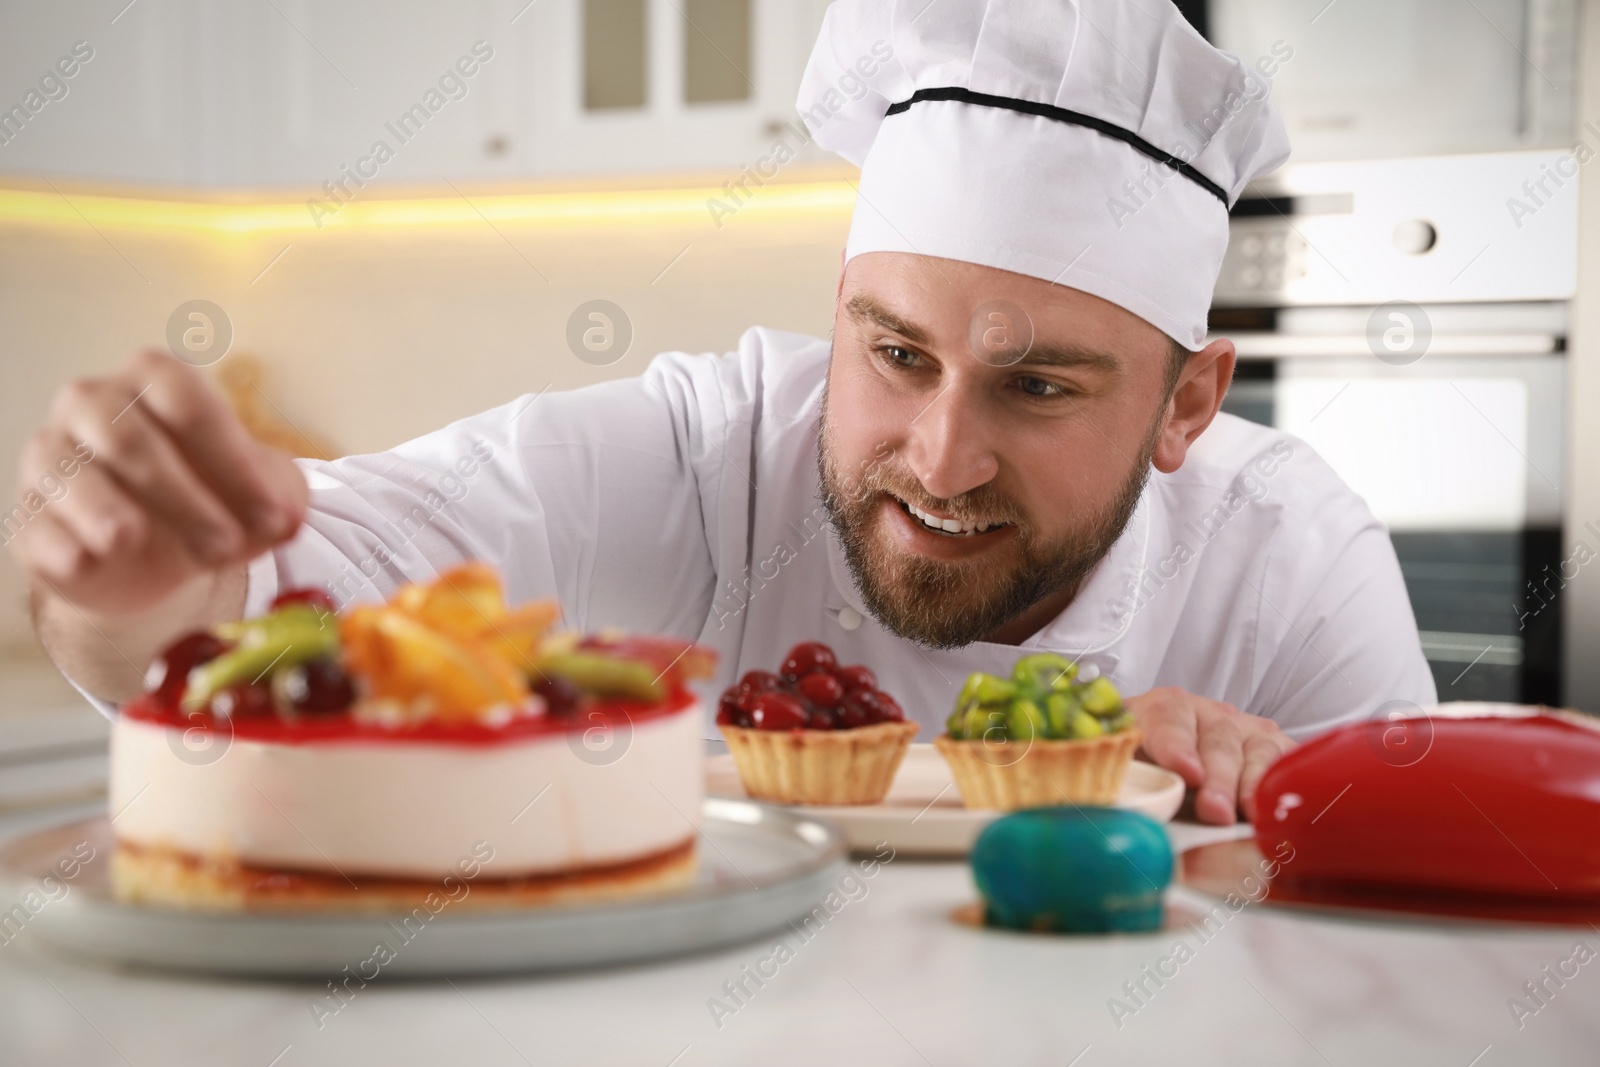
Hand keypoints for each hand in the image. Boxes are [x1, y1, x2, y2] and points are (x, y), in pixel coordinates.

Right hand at [8, 349, 306, 618]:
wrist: (157, 558)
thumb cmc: (212, 501)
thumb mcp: (258, 497)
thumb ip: (278, 501)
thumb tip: (286, 521)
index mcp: (154, 381)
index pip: (187, 403)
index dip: (233, 459)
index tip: (273, 514)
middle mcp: (93, 406)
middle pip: (132, 439)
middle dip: (186, 497)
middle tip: (227, 546)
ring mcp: (53, 458)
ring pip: (71, 475)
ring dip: (109, 512)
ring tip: (132, 539)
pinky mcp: (31, 517)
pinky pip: (36, 525)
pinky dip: (59, 544)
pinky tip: (83, 562)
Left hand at [1124, 687, 1294, 824]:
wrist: (1172, 764)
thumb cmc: (1149, 769)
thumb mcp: (1127, 770)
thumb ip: (1123, 784)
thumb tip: (1123, 817)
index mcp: (1161, 710)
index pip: (1168, 718)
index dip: (1176, 745)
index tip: (1185, 772)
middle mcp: (1208, 714)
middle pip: (1217, 739)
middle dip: (1218, 777)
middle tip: (1215, 809)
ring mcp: (1245, 729)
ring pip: (1256, 751)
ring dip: (1251, 785)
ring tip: (1248, 813)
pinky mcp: (1274, 749)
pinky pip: (1285, 763)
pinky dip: (1281, 785)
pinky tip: (1274, 809)